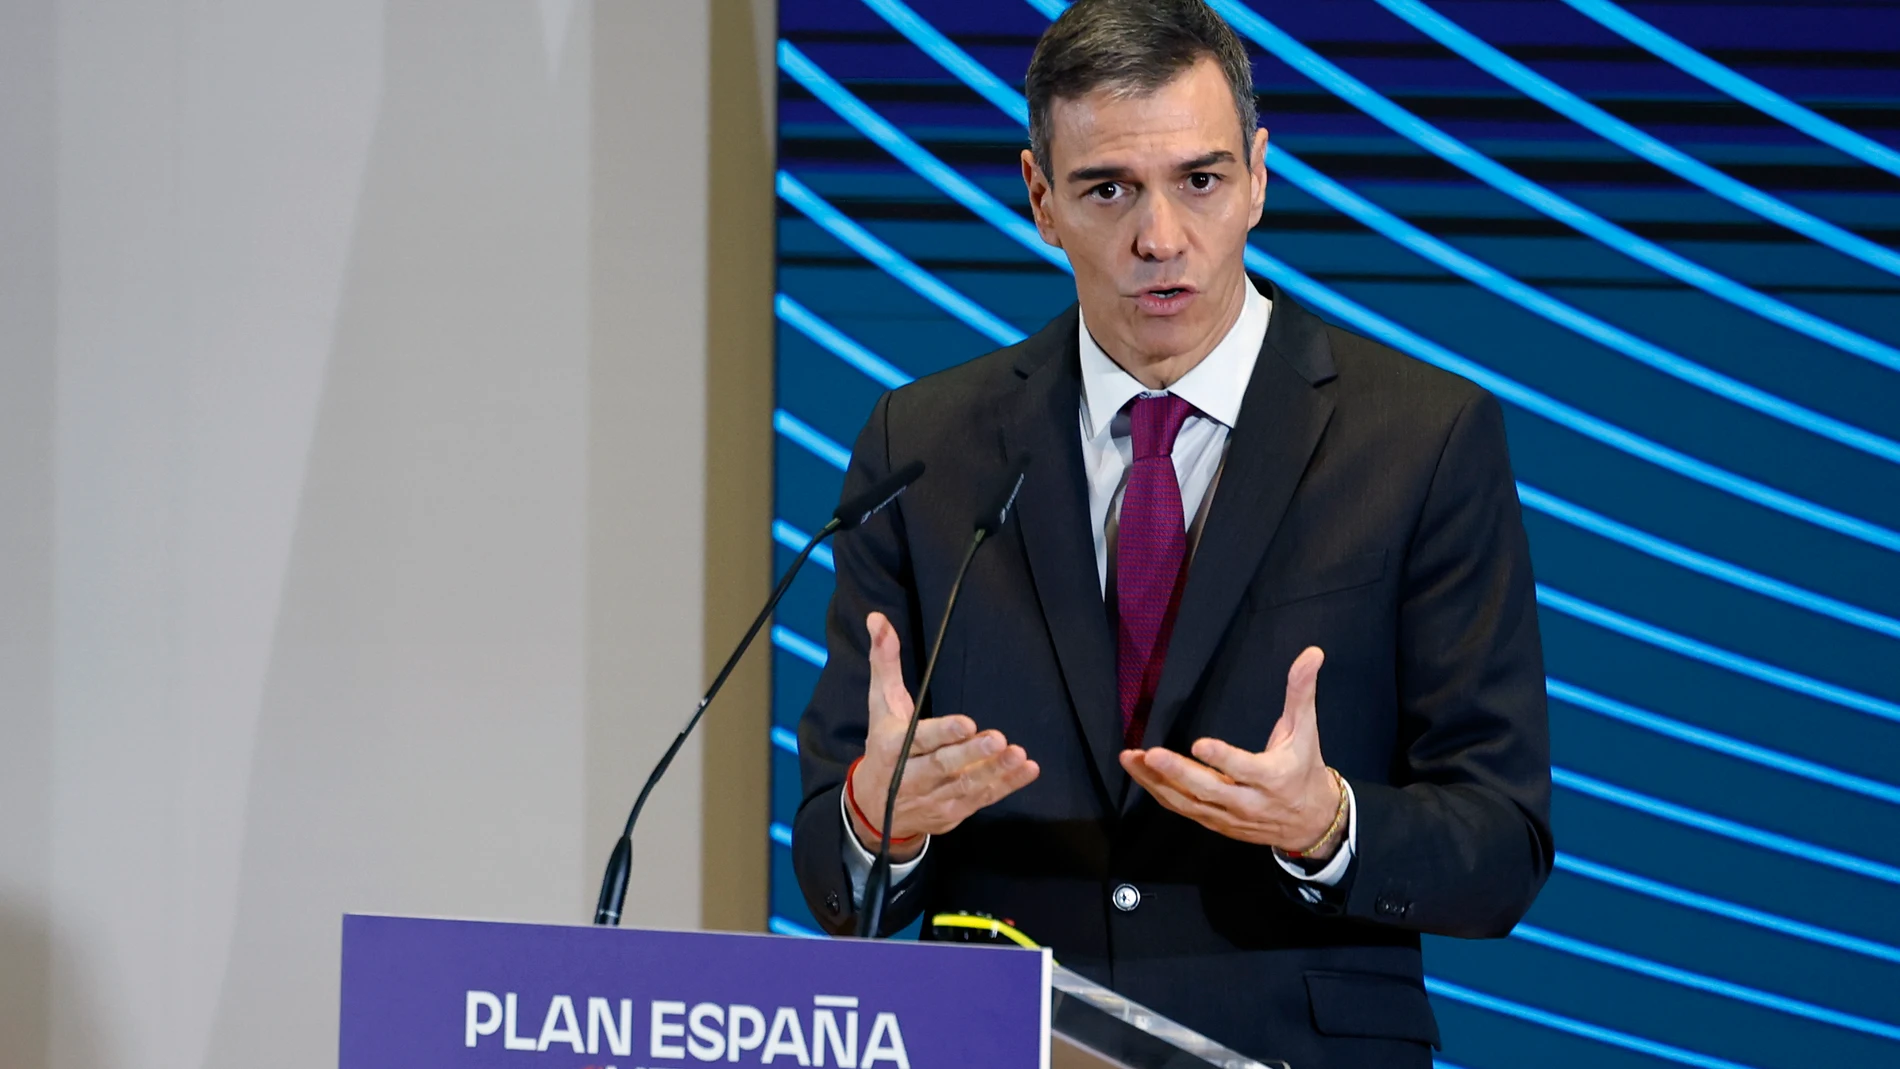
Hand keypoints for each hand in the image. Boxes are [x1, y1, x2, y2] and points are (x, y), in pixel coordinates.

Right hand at [849, 612, 1040, 861]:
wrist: (876, 809)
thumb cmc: (884, 745)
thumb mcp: (880, 704)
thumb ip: (885, 661)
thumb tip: (878, 618)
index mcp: (893, 748)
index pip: (920, 740)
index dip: (943, 733)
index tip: (967, 723)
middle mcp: (911, 777)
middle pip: (944, 766)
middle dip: (971, 753)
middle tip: (998, 737)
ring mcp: (933, 799)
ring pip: (966, 785)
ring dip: (995, 771)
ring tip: (1019, 755)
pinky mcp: (953, 812)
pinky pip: (982, 799)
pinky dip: (1006, 786)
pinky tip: (1027, 770)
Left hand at [1119, 647, 1344, 858]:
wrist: (1310, 823)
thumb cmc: (1305, 768)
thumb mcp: (1306, 730)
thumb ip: (1301, 692)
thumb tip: (1312, 652)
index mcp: (1273, 777)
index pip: (1245, 768)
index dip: (1223, 758)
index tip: (1199, 744)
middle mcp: (1249, 801)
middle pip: (1209, 789)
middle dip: (1178, 772)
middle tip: (1152, 753)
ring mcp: (1230, 816)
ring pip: (1189, 802)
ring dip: (1157, 782)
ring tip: (1131, 758)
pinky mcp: (1216, 823)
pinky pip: (1183, 810)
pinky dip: (1159, 792)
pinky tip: (1140, 773)